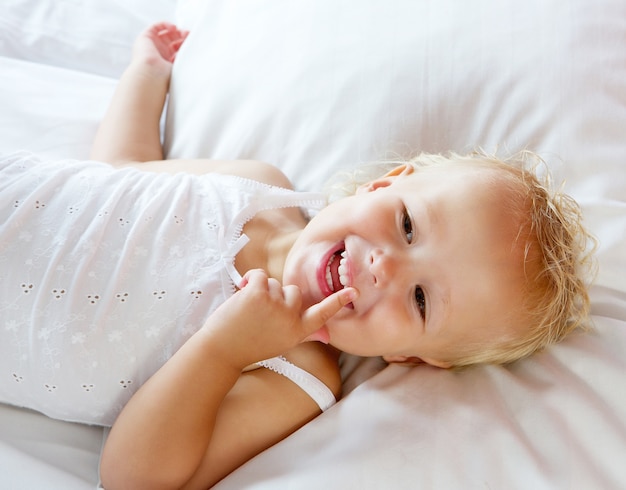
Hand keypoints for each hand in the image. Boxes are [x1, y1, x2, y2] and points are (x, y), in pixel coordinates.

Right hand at [131, 22, 188, 76]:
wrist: (152, 75)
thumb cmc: (166, 76)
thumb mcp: (180, 66)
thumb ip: (186, 58)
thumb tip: (195, 49)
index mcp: (167, 63)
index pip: (178, 50)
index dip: (185, 45)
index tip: (193, 45)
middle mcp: (159, 54)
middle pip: (172, 41)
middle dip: (182, 37)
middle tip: (189, 37)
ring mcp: (152, 46)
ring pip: (166, 34)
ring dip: (176, 32)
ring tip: (184, 34)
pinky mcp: (144, 38)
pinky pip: (156, 26)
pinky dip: (165, 24)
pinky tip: (174, 28)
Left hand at [201, 269, 357, 369]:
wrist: (221, 352)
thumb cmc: (248, 346)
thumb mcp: (281, 342)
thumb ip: (302, 331)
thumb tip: (324, 334)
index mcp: (298, 332)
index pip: (322, 315)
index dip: (338, 302)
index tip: (353, 291)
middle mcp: (290, 319)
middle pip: (293, 291)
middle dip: (277, 296)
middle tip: (259, 315)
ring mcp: (275, 305)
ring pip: (274, 283)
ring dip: (260, 290)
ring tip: (247, 311)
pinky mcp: (258, 293)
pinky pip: (259, 274)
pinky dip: (248, 279)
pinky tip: (241, 292)